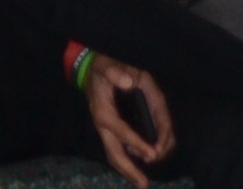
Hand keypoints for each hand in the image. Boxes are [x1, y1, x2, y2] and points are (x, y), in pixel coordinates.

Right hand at [82, 58, 172, 188]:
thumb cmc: (103, 69)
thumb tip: (128, 81)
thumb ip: (115, 72)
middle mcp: (103, 124)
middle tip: (143, 185)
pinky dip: (128, 160)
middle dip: (129, 170)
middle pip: (113, 153)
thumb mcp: (108, 65)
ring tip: (142, 182)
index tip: (152, 154)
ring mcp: (106, 129)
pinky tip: (139, 166)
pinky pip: (118, 149)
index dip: (136, 143)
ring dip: (128, 169)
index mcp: (103, 111)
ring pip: (115, 154)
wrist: (90, 70)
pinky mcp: (110, 130)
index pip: (121, 131)